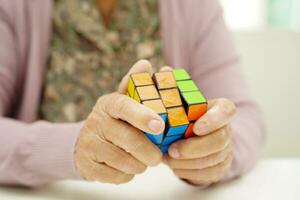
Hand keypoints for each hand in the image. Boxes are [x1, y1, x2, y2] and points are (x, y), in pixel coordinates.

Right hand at [74, 60, 164, 183]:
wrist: (84, 144)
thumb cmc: (113, 121)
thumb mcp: (123, 101)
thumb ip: (135, 83)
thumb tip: (145, 63)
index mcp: (108, 104)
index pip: (124, 107)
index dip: (142, 115)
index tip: (159, 126)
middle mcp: (96, 122)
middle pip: (127, 139)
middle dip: (148, 151)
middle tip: (157, 157)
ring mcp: (89, 145)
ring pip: (123, 161)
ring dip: (139, 164)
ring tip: (142, 160)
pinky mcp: (87, 166)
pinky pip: (115, 176)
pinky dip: (127, 175)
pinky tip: (126, 167)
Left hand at [163, 98, 235, 185]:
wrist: (189, 137)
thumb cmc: (183, 117)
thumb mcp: (179, 106)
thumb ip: (173, 104)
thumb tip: (156, 111)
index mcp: (221, 109)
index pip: (226, 111)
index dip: (213, 120)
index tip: (196, 128)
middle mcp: (227, 129)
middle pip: (219, 140)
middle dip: (193, 148)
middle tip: (172, 150)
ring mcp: (226, 150)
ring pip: (212, 159)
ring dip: (186, 162)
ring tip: (167, 158)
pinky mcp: (220, 167)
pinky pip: (207, 173)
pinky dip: (188, 171)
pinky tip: (175, 166)